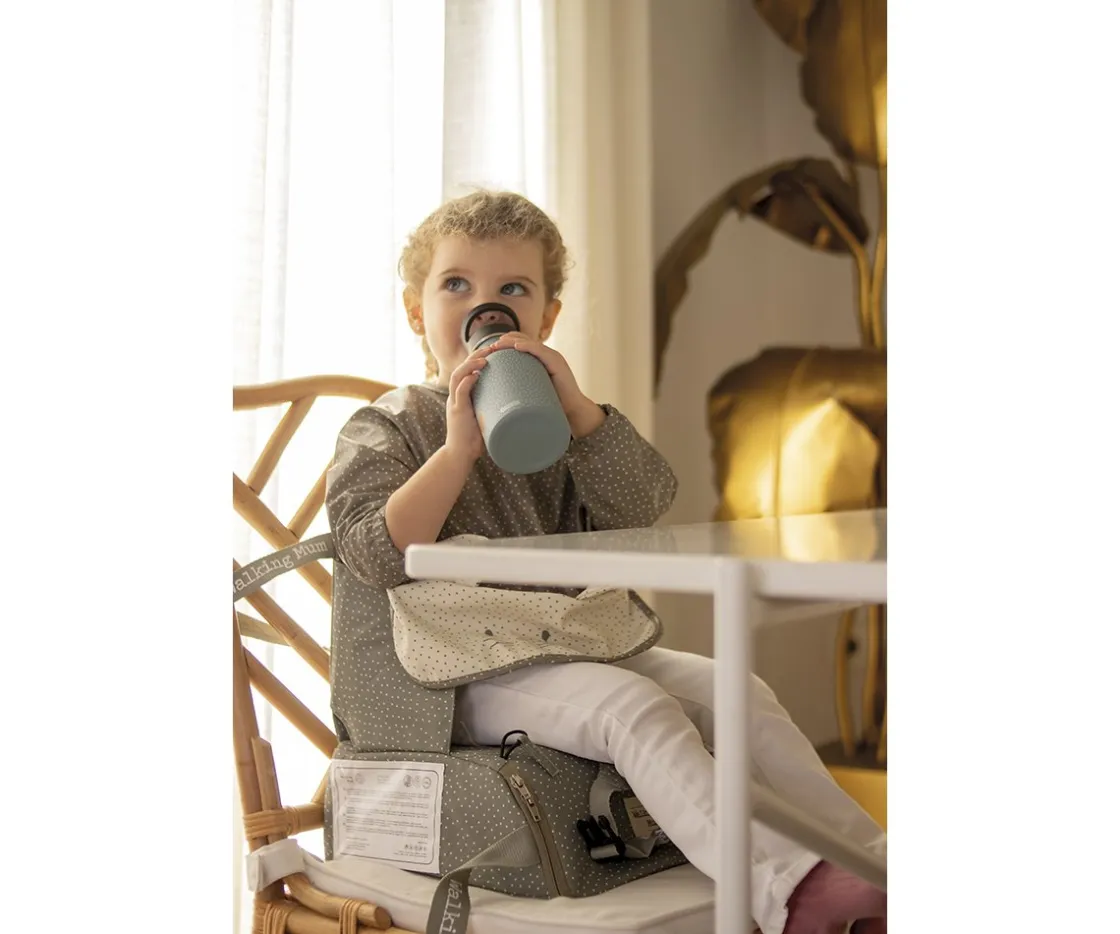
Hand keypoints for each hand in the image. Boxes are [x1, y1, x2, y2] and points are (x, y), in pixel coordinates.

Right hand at [444, 347, 493, 461]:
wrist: (460, 456)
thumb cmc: (475, 439)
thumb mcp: (486, 417)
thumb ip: (494, 407)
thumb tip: (518, 401)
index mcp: (462, 395)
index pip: (467, 370)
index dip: (479, 358)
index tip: (495, 350)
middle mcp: (456, 395)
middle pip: (462, 367)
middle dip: (476, 355)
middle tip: (493, 347)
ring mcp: (455, 402)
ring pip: (458, 375)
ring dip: (471, 364)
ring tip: (486, 357)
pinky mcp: (457, 412)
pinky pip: (459, 391)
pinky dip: (467, 381)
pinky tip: (477, 375)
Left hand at [490, 332, 605, 437]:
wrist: (572, 412)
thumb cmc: (553, 404)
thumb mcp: (533, 392)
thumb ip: (522, 388)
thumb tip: (500, 396)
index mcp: (541, 360)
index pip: (522, 344)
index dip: (506, 343)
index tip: (491, 349)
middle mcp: (547, 355)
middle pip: (524, 340)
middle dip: (506, 340)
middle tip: (491, 347)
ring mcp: (553, 358)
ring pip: (530, 343)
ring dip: (513, 341)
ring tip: (498, 344)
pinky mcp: (557, 363)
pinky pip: (541, 351)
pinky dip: (528, 347)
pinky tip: (516, 346)